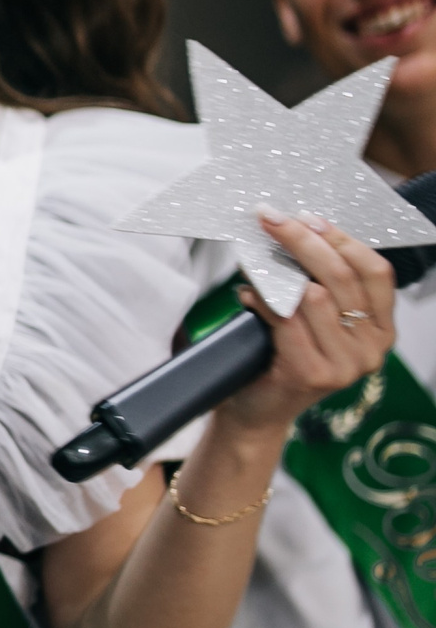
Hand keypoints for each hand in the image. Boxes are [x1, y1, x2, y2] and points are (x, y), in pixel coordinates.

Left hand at [228, 207, 395, 433]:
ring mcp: (346, 364)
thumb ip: (320, 284)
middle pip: (341, 276)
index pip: (375, 271)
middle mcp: (372, 348)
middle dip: (300, 240)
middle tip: (269, 218)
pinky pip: (286, 318)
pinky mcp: (313, 373)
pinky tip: (247, 296)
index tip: (306, 217)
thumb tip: (296, 228)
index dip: (340, 239)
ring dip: (275, 273)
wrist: (255, 409)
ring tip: (252, 269)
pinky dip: (262, 300)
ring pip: (313, 295)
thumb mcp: (313, 318)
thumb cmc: (280, 356)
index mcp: (380, 328)